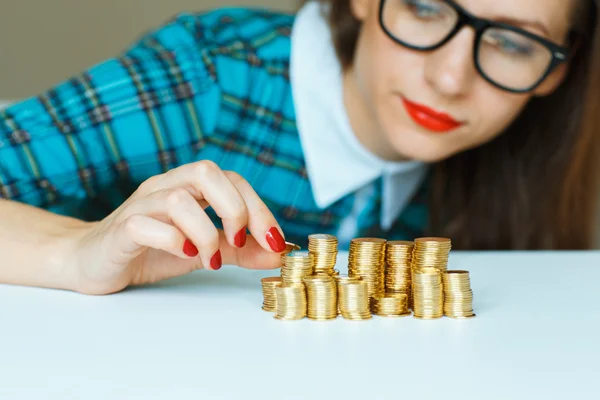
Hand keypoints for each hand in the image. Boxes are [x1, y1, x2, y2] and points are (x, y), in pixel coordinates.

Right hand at [68, 160, 286, 294]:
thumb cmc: (151, 250)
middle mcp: (165, 187)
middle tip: (238, 242)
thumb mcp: (205, 250)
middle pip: (206, 172)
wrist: (94, 261)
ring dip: (205, 232)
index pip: (231, 179)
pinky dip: (172, 240)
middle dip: (234, 208)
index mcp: (189, 187)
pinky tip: (183, 256)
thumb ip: (240, 250)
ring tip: (209, 259)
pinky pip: (145, 224)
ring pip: (178, 198)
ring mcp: (141, 205)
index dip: (258, 206)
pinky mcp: (120, 229)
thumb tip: (280, 252)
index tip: (275, 240)